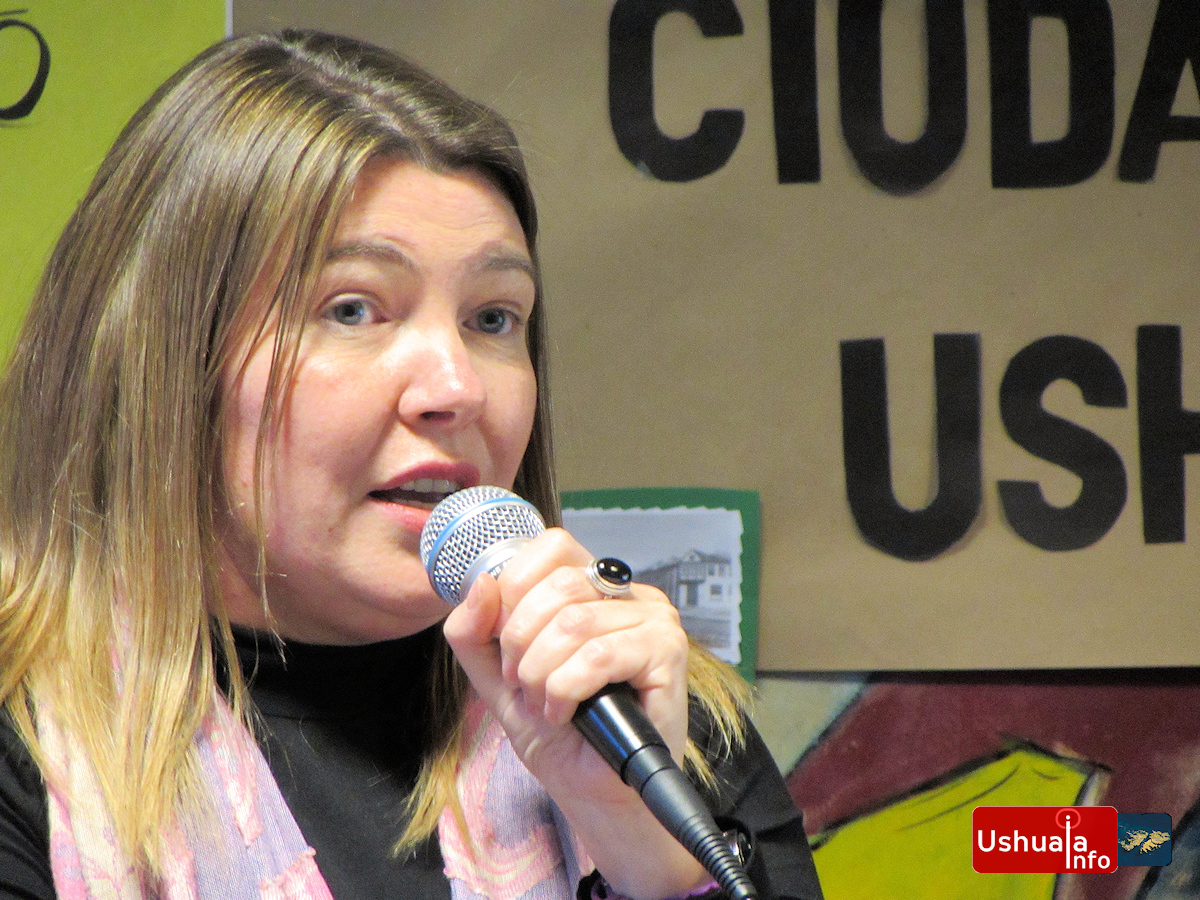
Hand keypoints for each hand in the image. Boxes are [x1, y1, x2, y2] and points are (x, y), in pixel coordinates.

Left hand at [443, 527, 708, 899]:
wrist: (593, 791)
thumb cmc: (559, 732)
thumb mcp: (498, 678)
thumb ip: (475, 632)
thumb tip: (482, 583)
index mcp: (592, 587)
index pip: (551, 547)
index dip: (516, 593)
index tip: (509, 646)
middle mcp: (629, 593)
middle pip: (558, 585)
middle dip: (522, 643)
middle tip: (524, 684)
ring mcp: (654, 618)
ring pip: (574, 623)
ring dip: (542, 675)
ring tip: (547, 704)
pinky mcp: (667, 651)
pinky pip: (599, 655)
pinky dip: (566, 690)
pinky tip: (567, 713)